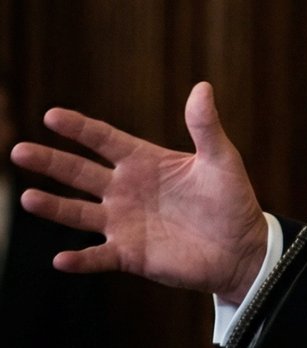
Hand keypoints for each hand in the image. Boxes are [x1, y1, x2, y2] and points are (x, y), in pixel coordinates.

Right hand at [10, 82, 266, 303]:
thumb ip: (206, 127)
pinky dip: (80, 259)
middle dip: (50, 162)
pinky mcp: (129, 254)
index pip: (104, 140)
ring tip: (27, 198)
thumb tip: (202, 87)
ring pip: (78, 213)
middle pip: (79, 172)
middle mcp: (126, 190)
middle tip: (19, 151)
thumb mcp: (221, 159)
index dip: (79, 128)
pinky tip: (62, 259)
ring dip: (53, 206)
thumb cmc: (233, 200)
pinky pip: (98, 257)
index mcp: (145, 162)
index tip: (52, 115)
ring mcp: (123, 223)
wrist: (243, 248)